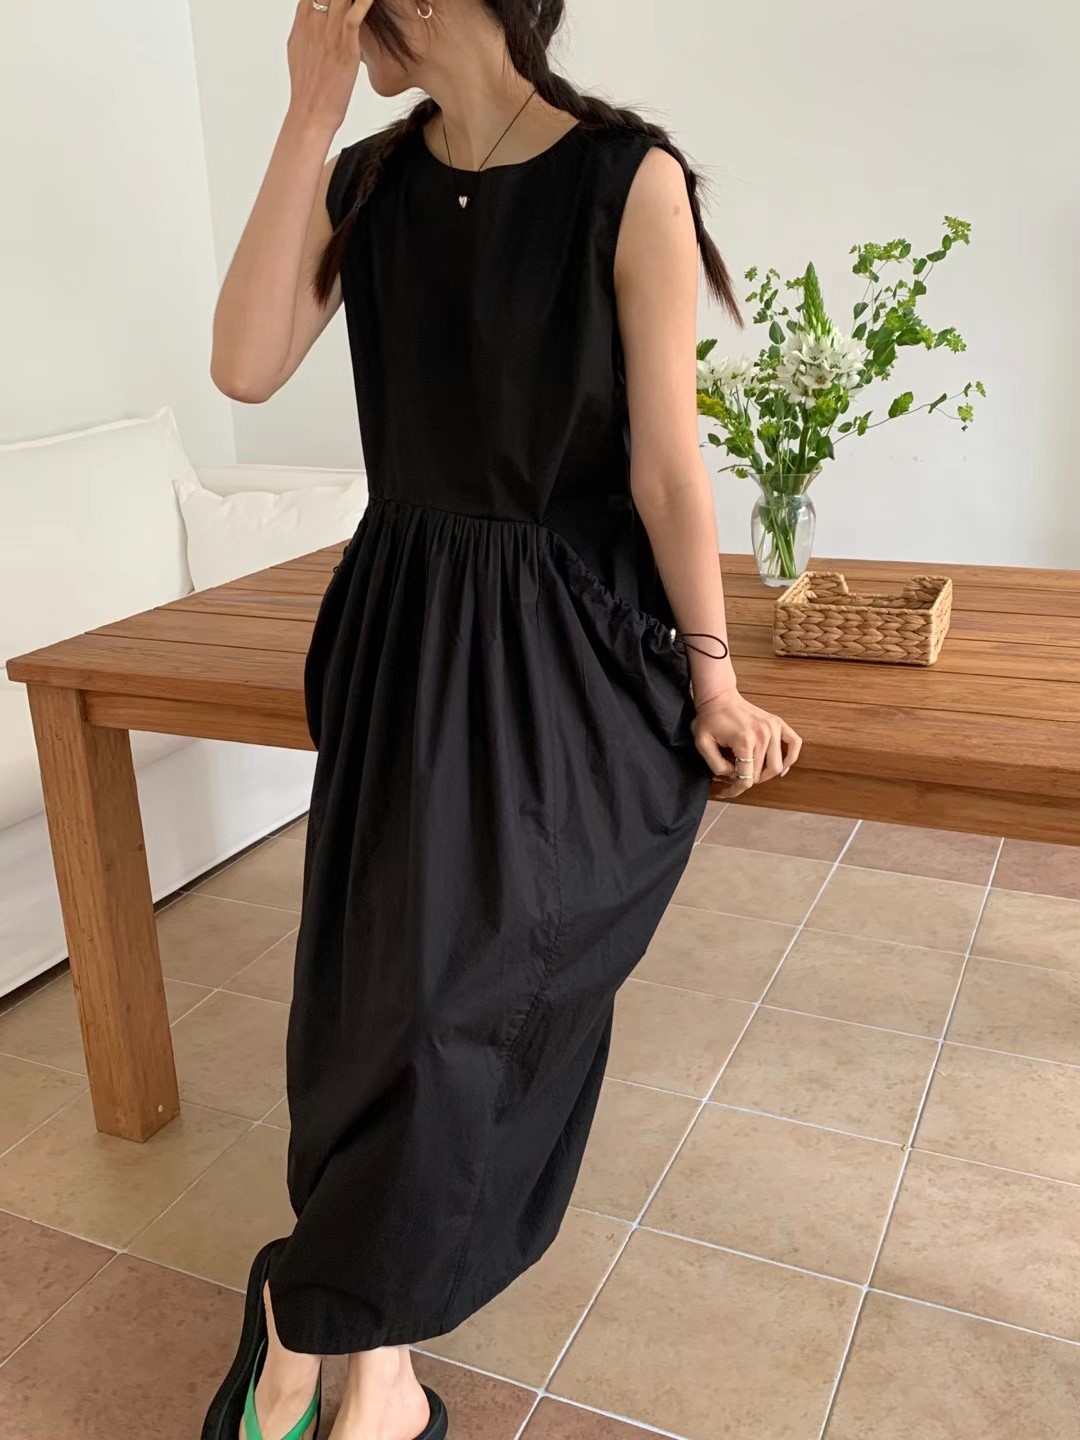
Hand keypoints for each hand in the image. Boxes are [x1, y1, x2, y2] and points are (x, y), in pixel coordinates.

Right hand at [286, 0, 371, 134]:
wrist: (311, 113)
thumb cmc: (309, 89)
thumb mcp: (299, 53)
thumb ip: (305, 31)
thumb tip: (310, 22)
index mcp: (302, 23)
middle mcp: (313, 23)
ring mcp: (328, 33)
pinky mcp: (344, 46)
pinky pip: (355, 14)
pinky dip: (365, 2)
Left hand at [691, 690, 801, 798]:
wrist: (719, 697)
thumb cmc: (710, 718)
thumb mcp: (703, 744)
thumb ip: (716, 765)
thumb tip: (732, 776)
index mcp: (744, 741)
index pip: (746, 778)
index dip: (735, 790)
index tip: (726, 792)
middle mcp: (762, 735)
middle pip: (760, 775)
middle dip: (745, 780)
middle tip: (733, 776)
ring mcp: (773, 728)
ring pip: (777, 766)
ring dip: (763, 774)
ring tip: (749, 770)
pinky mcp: (778, 723)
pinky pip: (794, 744)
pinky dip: (791, 758)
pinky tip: (782, 766)